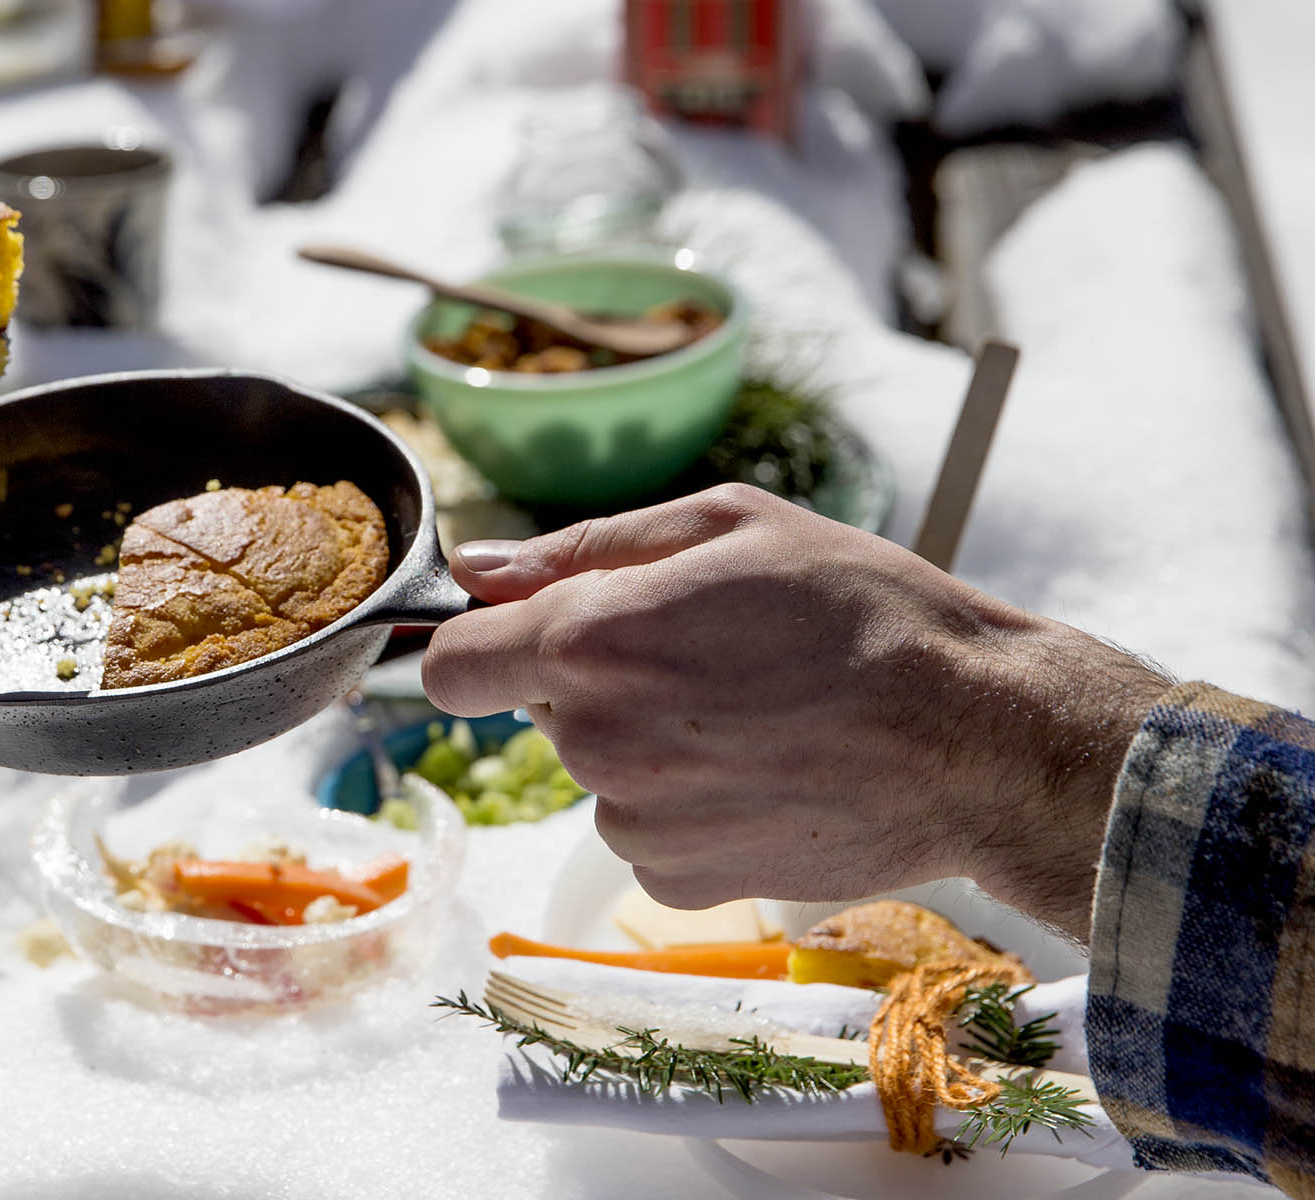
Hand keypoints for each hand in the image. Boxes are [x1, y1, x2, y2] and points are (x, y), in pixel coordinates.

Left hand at [420, 484, 1166, 939]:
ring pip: (601, 772)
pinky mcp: (679, 880)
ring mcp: (634, 821)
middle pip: (542, 711)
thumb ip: (584, 547)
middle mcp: (595, 740)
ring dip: (650, 745)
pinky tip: (765, 773)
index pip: (452, 663)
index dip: (483, 644)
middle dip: (598, 681)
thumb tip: (478, 567)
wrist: (975, 738)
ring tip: (756, 715)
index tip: (527, 636)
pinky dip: (688, 807)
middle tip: (707, 656)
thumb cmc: (862, 610)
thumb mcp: (728, 527)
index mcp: (591, 640)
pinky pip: (647, 832)